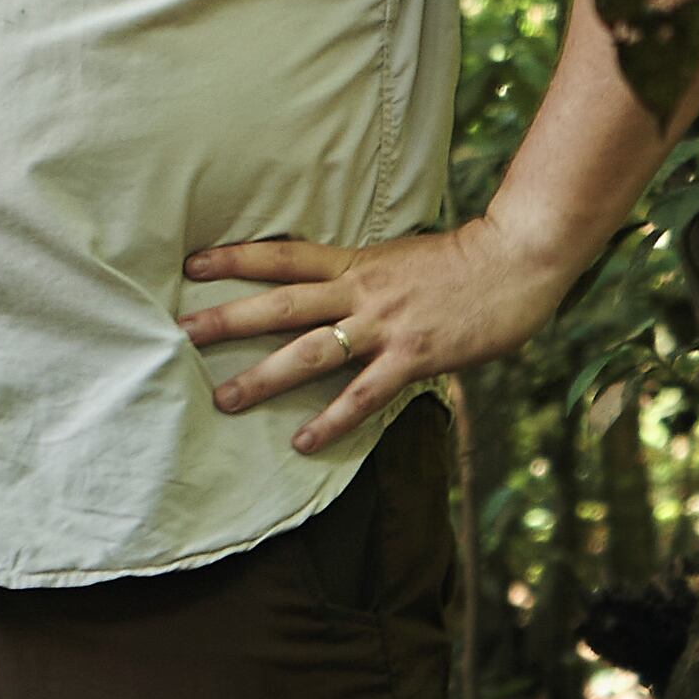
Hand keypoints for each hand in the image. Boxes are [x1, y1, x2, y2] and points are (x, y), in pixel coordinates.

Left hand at [180, 219, 584, 454]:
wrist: (518, 259)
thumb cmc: (464, 260)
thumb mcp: (400, 256)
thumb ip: (363, 275)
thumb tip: (331, 289)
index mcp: (356, 263)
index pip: (284, 256)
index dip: (236, 258)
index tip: (191, 264)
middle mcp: (361, 292)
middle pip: (281, 304)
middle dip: (228, 320)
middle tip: (179, 335)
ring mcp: (386, 325)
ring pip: (311, 351)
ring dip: (265, 377)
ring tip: (223, 400)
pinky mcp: (415, 357)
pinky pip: (365, 395)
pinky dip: (332, 420)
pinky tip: (302, 442)